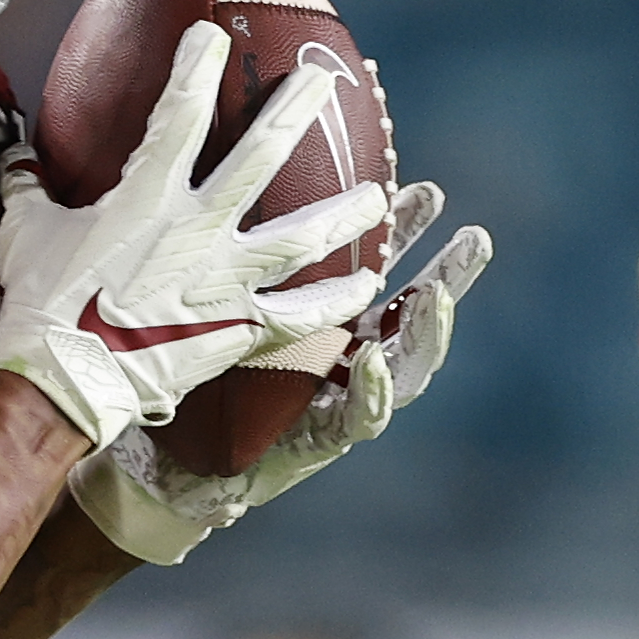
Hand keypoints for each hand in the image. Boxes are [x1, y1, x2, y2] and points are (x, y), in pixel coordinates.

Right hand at [0, 23, 388, 449]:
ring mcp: (224, 280)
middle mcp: (197, 229)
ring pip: (301, 237)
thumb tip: (14, 154)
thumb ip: (28, 186)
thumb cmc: (43, 306)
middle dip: (295, 111)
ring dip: (344, 214)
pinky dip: (335, 301)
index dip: (196, 68)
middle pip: (262, 156)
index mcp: (145, 196)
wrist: (64, 383)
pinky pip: (299, 313)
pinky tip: (366, 286)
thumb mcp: (25, 233)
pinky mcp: (237, 328)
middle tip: (324, 82)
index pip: (178, 113)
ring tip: (377, 196)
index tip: (211, 37)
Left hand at [69, 180, 492, 563]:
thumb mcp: (214, 306)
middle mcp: (338, 360)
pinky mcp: (315, 445)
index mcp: (320, 322)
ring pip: (403, 366)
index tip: (424, 188)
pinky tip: (376, 361)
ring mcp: (333, 403)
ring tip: (440, 296)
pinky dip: (374, 391)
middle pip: (407, 314)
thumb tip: (217, 174)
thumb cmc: (187, 378)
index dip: (405, 233)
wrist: (161, 464)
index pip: (375, 270)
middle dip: (448, 276)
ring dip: (429, 332)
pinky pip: (358, 418)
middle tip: (477, 237)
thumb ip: (233, 257)